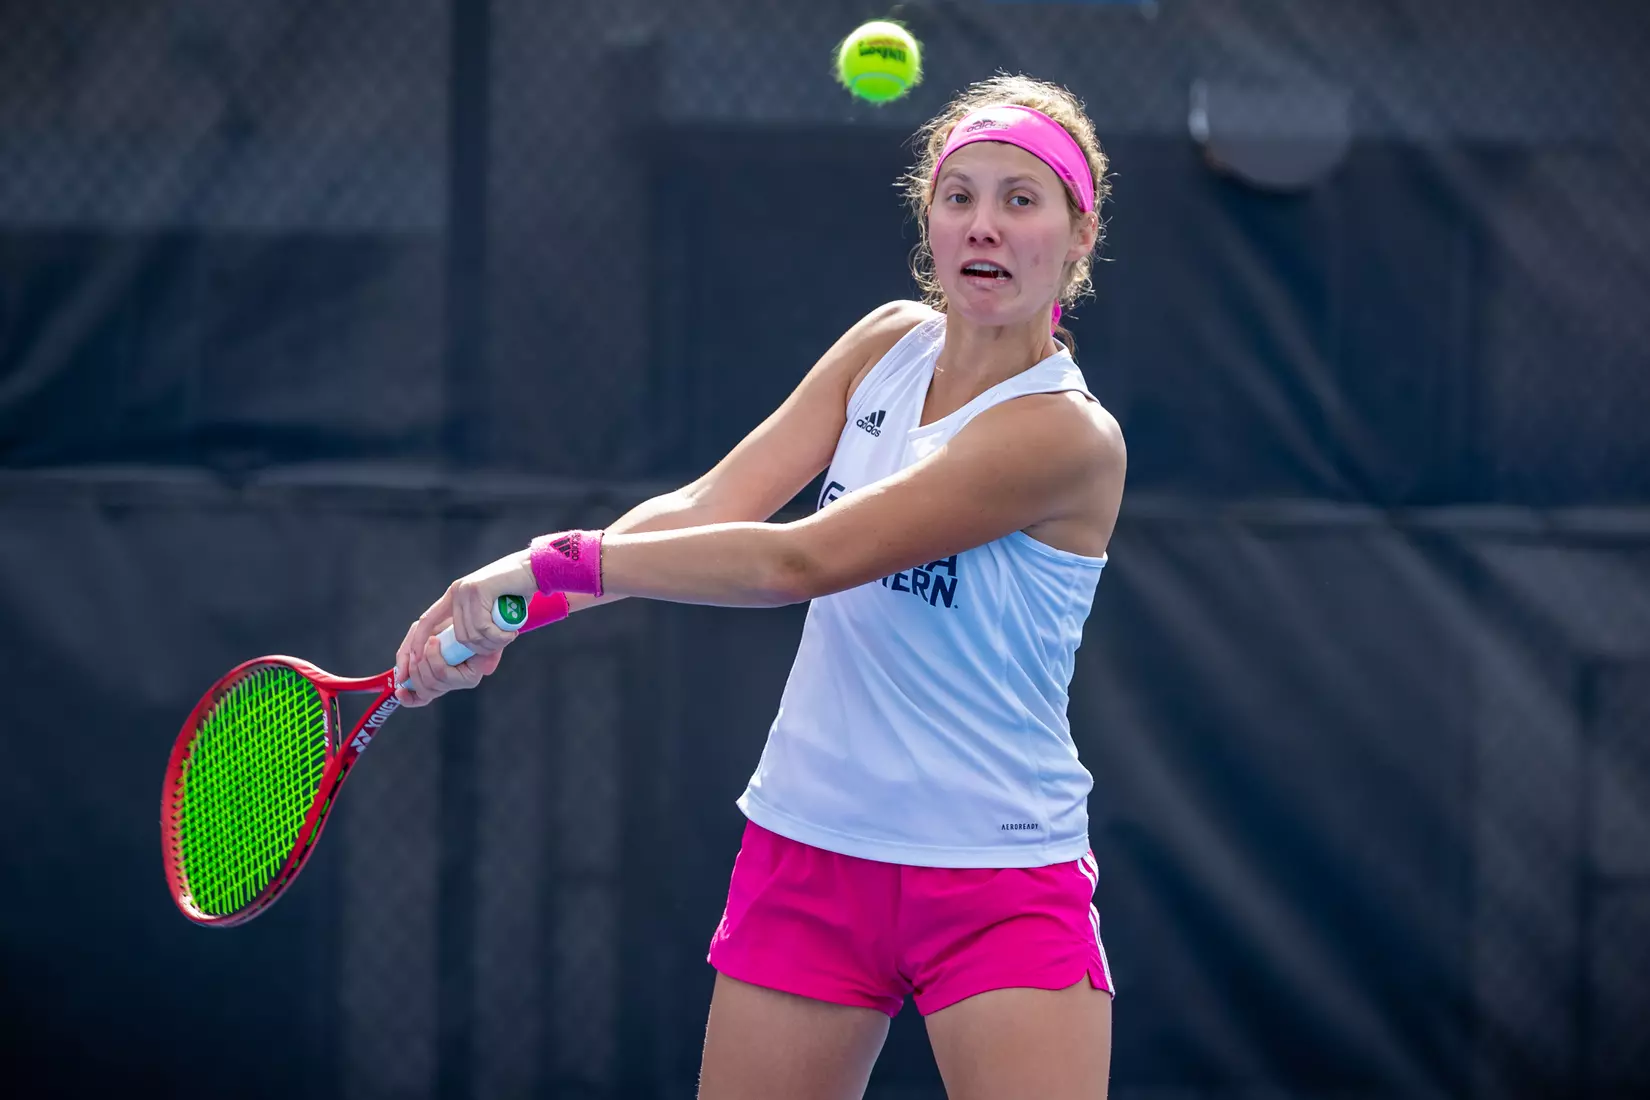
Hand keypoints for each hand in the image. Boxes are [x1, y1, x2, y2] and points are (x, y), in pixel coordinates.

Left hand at [394, 550, 534, 705]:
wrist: (535, 569)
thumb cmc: (517, 595)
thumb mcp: (493, 618)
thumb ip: (483, 637)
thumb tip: (482, 670)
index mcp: (452, 599)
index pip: (422, 625)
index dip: (410, 649)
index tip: (407, 673)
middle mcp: (455, 593)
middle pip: (446, 639)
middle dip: (464, 655)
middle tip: (486, 655)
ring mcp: (465, 590)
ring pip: (467, 637)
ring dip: (490, 644)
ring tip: (507, 636)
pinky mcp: (478, 589)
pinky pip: (482, 629)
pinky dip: (499, 637)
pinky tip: (510, 632)